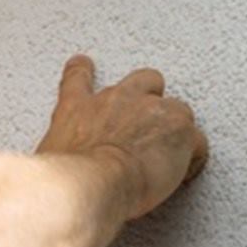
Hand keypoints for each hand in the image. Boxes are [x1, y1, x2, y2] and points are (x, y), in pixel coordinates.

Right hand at [36, 53, 208, 220]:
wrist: (91, 181)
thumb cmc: (67, 176)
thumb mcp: (49, 160)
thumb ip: (61, 156)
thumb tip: (57, 171)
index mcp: (77, 108)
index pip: (77, 78)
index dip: (82, 71)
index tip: (83, 65)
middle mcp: (114, 100)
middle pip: (143, 80)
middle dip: (149, 95)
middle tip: (148, 119)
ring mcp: (150, 110)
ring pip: (177, 107)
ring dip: (175, 126)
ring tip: (173, 149)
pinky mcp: (179, 129)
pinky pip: (197, 141)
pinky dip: (194, 157)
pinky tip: (187, 171)